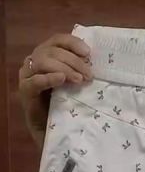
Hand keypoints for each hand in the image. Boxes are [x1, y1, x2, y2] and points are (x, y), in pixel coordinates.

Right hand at [18, 34, 92, 148]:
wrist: (53, 131)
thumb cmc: (65, 105)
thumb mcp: (74, 84)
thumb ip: (78, 70)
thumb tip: (92, 60)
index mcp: (47, 54)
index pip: (58, 40)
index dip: (72, 43)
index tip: (88, 52)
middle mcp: (35, 60)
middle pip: (52, 51)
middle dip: (73, 61)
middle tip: (88, 74)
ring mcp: (27, 74)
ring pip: (43, 61)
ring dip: (64, 68)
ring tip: (78, 79)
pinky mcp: (25, 90)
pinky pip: (35, 81)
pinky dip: (49, 78)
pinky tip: (61, 79)